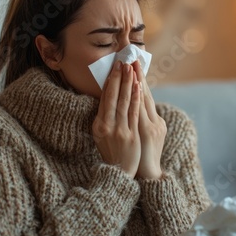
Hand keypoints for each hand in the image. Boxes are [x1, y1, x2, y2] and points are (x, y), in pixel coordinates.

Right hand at [92, 61, 141, 177]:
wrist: (120, 174)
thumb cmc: (112, 153)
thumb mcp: (102, 136)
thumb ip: (104, 119)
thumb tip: (109, 99)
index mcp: (98, 125)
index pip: (104, 99)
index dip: (109, 82)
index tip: (114, 68)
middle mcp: (107, 126)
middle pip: (112, 97)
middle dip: (117, 78)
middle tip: (122, 62)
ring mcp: (119, 130)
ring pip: (124, 102)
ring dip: (127, 83)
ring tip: (131, 68)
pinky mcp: (131, 135)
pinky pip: (134, 112)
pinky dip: (135, 97)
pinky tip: (138, 86)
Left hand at [132, 60, 166, 179]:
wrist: (148, 175)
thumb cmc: (144, 157)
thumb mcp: (147, 137)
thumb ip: (143, 122)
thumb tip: (135, 108)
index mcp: (154, 122)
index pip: (146, 97)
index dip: (140, 80)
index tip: (134, 65)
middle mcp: (155, 121)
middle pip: (146, 94)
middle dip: (139, 76)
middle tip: (132, 58)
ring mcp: (151, 126)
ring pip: (144, 100)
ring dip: (138, 82)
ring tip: (132, 67)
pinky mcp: (146, 132)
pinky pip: (140, 112)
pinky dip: (138, 98)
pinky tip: (136, 87)